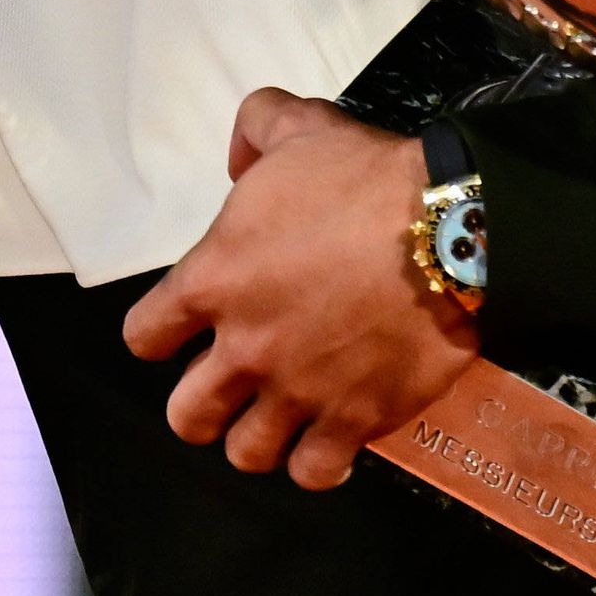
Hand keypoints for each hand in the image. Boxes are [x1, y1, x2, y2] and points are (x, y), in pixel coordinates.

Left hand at [119, 89, 481, 491]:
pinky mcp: (357, 420)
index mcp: (213, 280)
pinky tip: (326, 444)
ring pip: (247, 455)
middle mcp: (245, 348)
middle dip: (199, 407)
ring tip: (275, 421)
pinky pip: (315, 471)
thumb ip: (253, 130)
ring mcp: (300, 392)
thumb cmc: (364, 179)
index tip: (181, 331)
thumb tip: (237, 159)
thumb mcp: (295, 125)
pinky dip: (316, 464)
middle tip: (226, 389)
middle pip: (187, 416)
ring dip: (256, 440)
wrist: (451, 232)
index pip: (144, 337)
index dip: (158, 336)